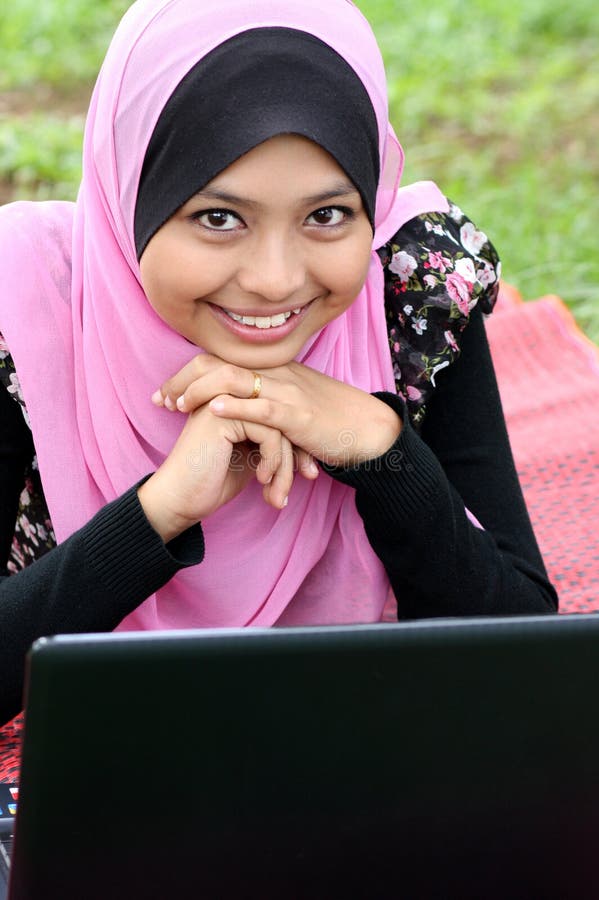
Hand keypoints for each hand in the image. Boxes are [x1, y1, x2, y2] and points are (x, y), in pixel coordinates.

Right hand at [138, 403, 300, 542]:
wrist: (180, 500)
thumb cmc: (212, 481)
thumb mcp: (251, 456)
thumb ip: (271, 439)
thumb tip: (304, 440)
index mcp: (234, 400)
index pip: (281, 413)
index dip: (299, 442)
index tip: (308, 470)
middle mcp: (228, 393)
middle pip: (283, 415)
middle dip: (300, 450)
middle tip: (310, 476)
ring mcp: (223, 400)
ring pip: (280, 424)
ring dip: (286, 463)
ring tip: (279, 492)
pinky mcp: (222, 415)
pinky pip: (270, 432)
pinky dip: (274, 461)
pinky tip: (262, 480)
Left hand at [153, 354, 401, 466]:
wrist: (365, 429)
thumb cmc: (327, 421)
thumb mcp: (289, 404)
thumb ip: (261, 402)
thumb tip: (229, 409)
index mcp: (270, 370)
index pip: (219, 360)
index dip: (186, 375)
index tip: (164, 394)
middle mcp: (275, 374)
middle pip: (218, 364)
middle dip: (183, 381)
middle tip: (160, 401)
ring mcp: (287, 392)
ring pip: (234, 380)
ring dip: (200, 391)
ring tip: (178, 406)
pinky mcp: (298, 416)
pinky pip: (262, 407)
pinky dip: (235, 407)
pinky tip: (212, 411)